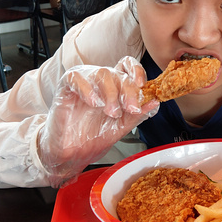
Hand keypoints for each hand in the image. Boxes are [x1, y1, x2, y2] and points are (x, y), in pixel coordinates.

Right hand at [38, 57, 158, 186]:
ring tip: (111, 112)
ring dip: (111, 93)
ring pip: (101, 73)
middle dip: (128, 91)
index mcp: (115, 87)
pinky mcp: (66, 87)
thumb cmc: (93, 138)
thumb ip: (137, 114)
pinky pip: (76, 77)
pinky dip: (87, 89)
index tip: (142, 86)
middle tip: (130, 108)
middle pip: (118, 72)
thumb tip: (155, 103)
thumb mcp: (121, 127)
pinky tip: (94, 103)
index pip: (127, 67)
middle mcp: (100, 82)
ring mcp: (84, 83)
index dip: (137, 71)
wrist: (71, 154)